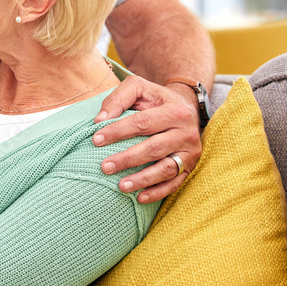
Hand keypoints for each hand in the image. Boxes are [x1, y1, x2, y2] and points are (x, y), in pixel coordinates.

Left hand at [92, 75, 201, 202]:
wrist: (186, 106)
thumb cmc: (155, 99)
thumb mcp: (138, 88)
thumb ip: (118, 98)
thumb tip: (99, 120)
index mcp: (174, 111)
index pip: (142, 123)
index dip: (118, 132)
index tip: (96, 140)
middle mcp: (186, 132)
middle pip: (154, 148)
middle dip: (127, 159)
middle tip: (105, 167)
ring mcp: (190, 152)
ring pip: (166, 169)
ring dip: (142, 179)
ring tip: (121, 186)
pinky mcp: (190, 166)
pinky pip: (174, 183)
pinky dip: (157, 192)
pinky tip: (140, 197)